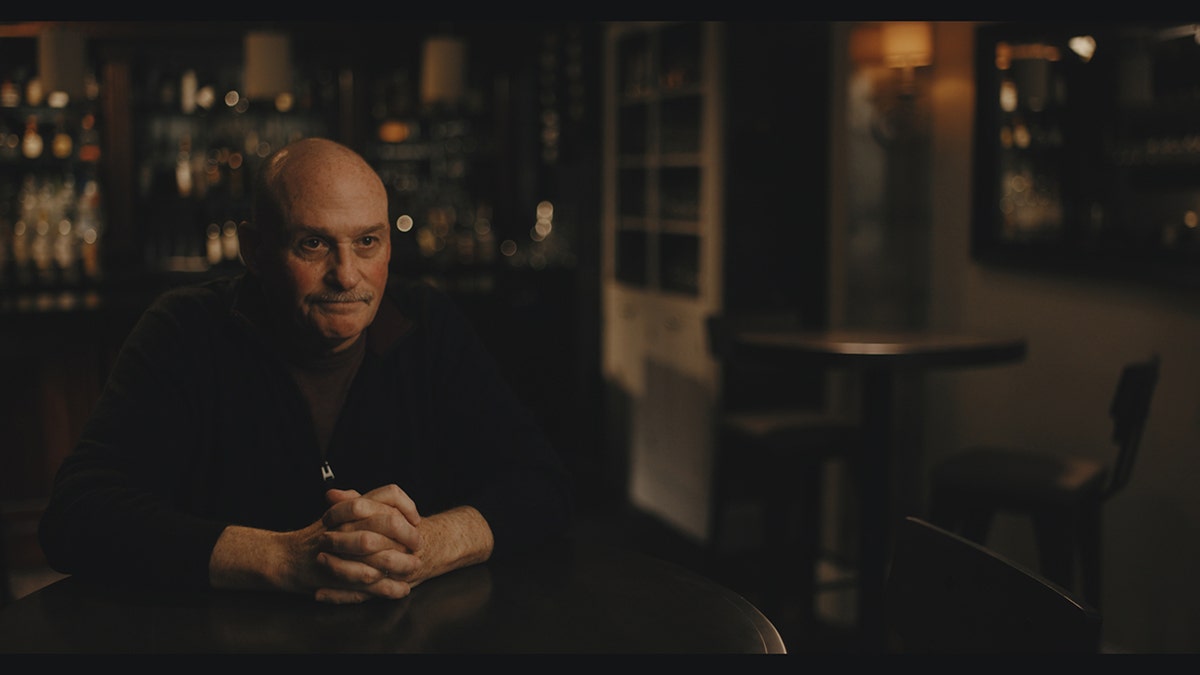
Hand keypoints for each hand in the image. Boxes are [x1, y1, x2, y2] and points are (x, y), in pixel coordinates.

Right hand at [210, 484, 422, 603]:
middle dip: (409, 536)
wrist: (284, 558)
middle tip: (418, 544)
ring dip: (402, 564)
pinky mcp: (337, 576)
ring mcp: (341, 550)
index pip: (387, 495)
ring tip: (414, 567)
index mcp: (349, 507)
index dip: (406, 505)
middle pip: (388, 522)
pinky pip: (368, 583)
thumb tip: (392, 501)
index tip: (415, 518)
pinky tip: (401, 590)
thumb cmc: (314, 536)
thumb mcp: (337, 513)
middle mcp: (346, 524)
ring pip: (380, 555)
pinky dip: (389, 588)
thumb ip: (361, 503)